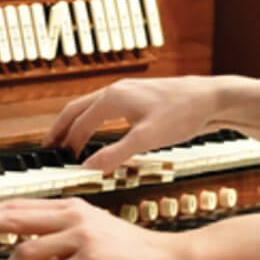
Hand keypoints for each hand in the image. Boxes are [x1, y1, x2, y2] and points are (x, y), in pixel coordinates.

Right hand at [47, 76, 225, 172]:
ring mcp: (127, 91)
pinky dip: (93, 120)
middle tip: (48, 147)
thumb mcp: (147, 139)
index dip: (67, 144)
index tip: (59, 162)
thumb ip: (116, 154)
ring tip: (68, 143)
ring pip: (90, 106)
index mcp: (113, 98)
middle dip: (60, 128)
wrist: (212, 97)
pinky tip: (99, 133)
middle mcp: (116, 90)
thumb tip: (88, 169)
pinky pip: (105, 107)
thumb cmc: (183, 114)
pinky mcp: (138, 97)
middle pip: (76, 109)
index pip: (78, 123)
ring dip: (76, 124)